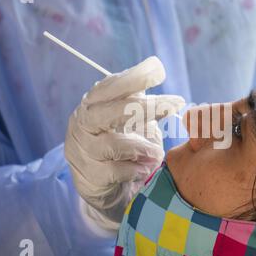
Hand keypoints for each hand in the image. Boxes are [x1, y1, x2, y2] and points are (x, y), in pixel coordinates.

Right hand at [65, 57, 184, 230]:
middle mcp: (81, 125)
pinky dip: (135, 170)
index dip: (132, 78)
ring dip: (142, 147)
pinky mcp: (88, 178)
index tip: (159, 71)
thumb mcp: (133, 121)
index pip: (108, 87)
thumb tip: (157, 70)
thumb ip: (142, 103)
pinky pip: (115, 172)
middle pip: (109, 111)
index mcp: (91, 105)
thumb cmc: (123, 146)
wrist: (105, 186)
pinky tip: (145, 170)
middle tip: (175, 104)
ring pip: (112, 145)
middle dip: (145, 107)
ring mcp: (81, 152)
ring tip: (158, 153)